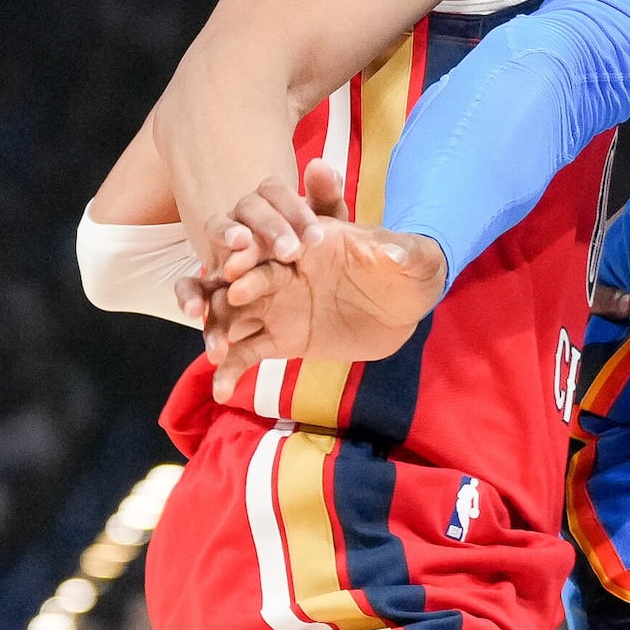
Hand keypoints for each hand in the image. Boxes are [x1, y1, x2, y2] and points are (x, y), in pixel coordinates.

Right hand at [204, 165, 449, 379]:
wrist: (406, 307)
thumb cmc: (408, 269)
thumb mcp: (413, 258)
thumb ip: (401, 251)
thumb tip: (395, 249)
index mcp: (306, 240)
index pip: (272, 238)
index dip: (254, 248)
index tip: (240, 263)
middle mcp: (282, 269)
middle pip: (241, 275)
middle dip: (227, 287)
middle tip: (224, 303)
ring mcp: (276, 305)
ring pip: (232, 314)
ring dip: (217, 329)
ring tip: (215, 351)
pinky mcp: (279, 339)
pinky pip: (246, 353)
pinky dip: (230, 370)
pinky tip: (221, 391)